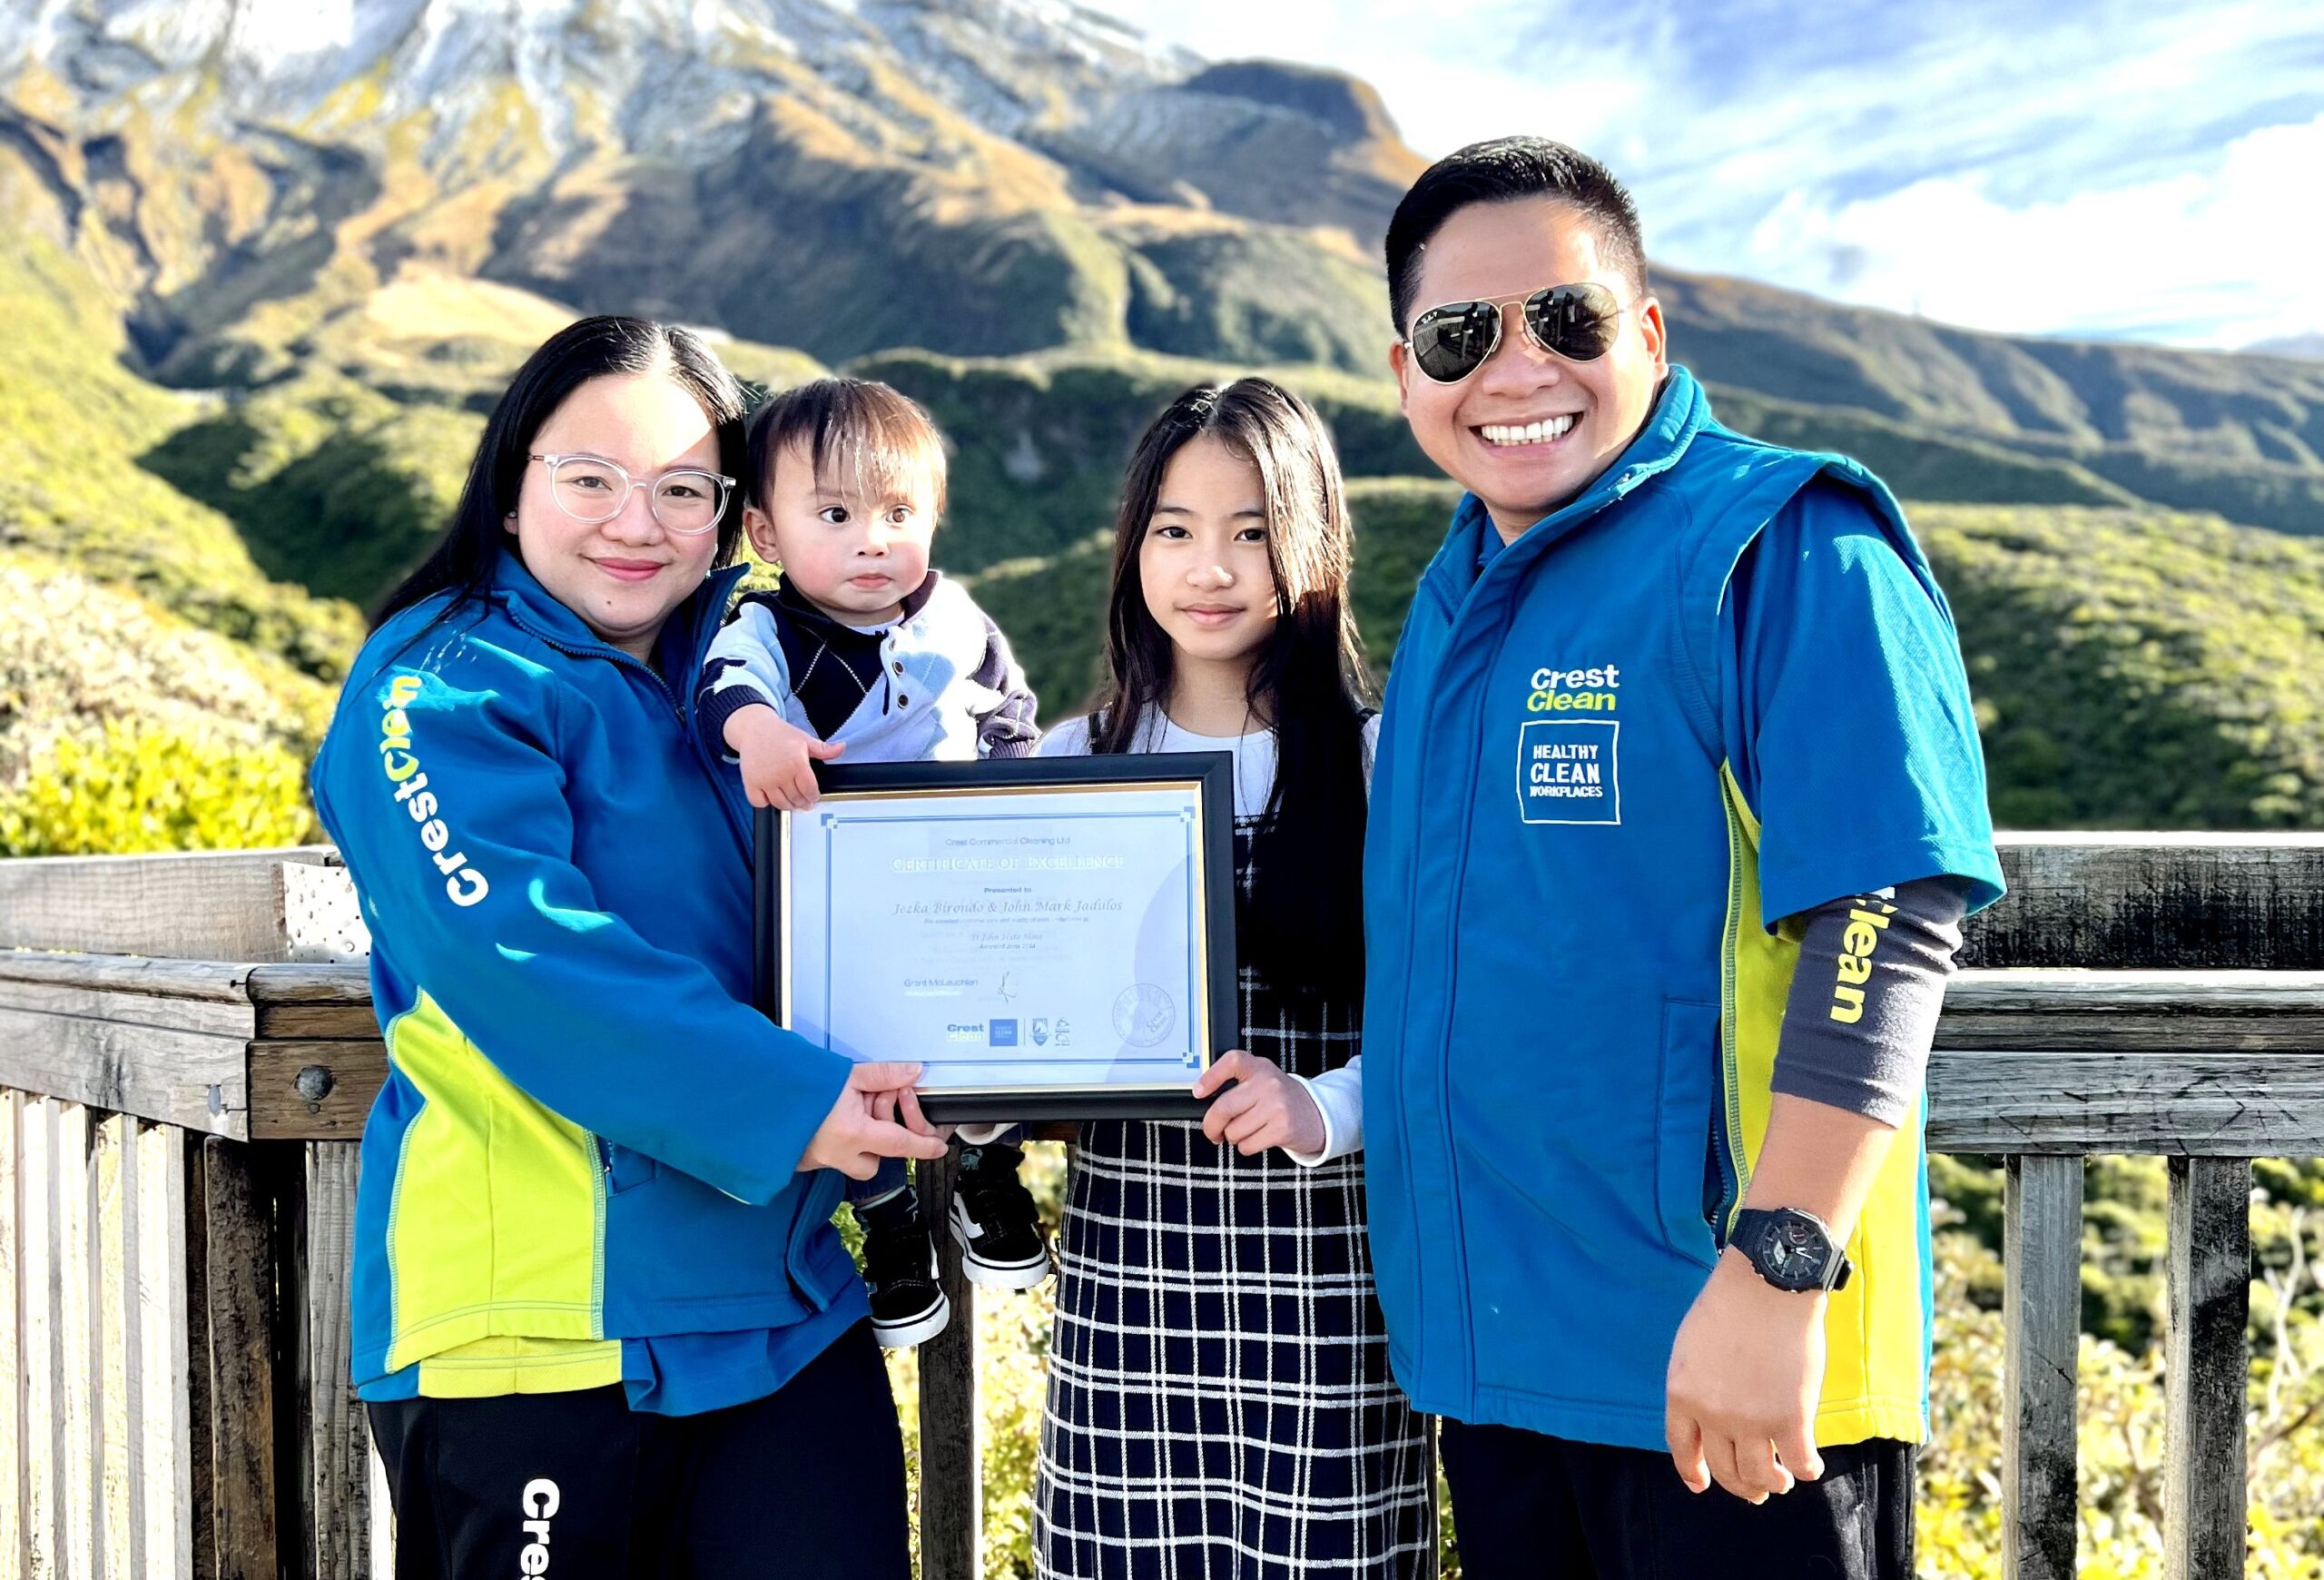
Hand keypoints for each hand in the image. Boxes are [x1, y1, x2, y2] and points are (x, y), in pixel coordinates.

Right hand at [727, 706, 843, 811]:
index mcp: (797, 763)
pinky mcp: (751, 782)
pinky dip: (765, 803)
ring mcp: (764, 780)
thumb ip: (824, 749)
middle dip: (803, 803)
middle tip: (805, 803)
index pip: (810, 790)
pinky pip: (759, 802)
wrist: (754, 729)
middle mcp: (781, 773)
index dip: (814, 796)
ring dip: (788, 806)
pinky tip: (771, 797)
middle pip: (796, 799)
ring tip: (792, 802)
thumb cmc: (780, 734)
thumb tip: (841, 748)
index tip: (814, 797)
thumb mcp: (805, 739)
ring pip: (780, 804)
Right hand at [797, 1062, 949, 1178]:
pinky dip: (834, 1144)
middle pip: (874, 1163)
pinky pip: (828, 1159)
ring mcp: (817, 1161)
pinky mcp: (800, 1161)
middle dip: (880, 1143)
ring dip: (858, 1144)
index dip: (923, 1147)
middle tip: (871, 1111)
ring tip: (847, 1113)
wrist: (755, 1094)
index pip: (900, 1145)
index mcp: (852, 1133)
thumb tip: (912, 1072)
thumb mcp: (846, 1074)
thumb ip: (882, 1075)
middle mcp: (837, 1154)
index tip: (937, 1149)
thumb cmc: (796, 1085)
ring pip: (851, 1163)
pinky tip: (826, 1121)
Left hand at [1192, 1049, 1325, 1156]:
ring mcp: (1276, 1105)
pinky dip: (1246, 1147)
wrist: (1316, 1114)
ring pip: (1233, 1131)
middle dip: (1211, 1126)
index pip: (1231, 1062)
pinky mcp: (1282, 1128)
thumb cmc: (1280, 1098)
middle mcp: (1268, 1083)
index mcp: (1259, 1067)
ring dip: (1233, 1137)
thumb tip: (1204, 1102)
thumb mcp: (1262, 1080)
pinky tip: (1257, 1138)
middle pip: (1223, 1107)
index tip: (1198, 1092)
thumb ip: (1238, 1084)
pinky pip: (1247, 1145)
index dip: (1210, 1077)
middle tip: (1213, 1132)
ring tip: (1246, 1131)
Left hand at [1664, 1248, 1827, 1502]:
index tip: (1701, 1485)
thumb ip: (1696, 1383)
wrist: (1766, 1286)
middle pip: (1725, 1467)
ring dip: (1771, 1484)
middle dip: (1739, 1486)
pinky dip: (1807, 1469)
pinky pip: (1800, 1462)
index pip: (1682, 1447)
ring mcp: (1752, 1420)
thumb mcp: (1691, 1346)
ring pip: (1760, 1475)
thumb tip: (1706, 1412)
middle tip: (1754, 1492)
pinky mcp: (1791, 1418)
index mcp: (1682, 1394)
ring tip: (1781, 1482)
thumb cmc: (1730, 1304)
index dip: (1693, 1471)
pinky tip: (1810, 1466)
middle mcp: (1713, 1414)